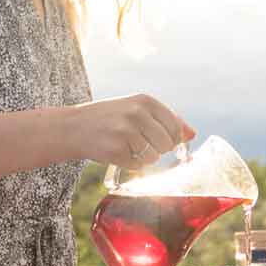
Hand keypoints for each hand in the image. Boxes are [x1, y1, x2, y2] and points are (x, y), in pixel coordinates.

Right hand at [70, 94, 196, 169]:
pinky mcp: (116, 150)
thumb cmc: (109, 118)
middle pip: (166, 144)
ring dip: (143, 157)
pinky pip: (138, 165)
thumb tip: (192, 134)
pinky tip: (118, 152)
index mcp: (145, 100)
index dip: (171, 139)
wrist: (73, 127)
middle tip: (138, 143)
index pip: (175, 127)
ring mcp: (126, 132)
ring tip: (126, 146)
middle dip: (156, 149)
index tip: (158, 140)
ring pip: (154, 157)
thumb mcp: (136, 110)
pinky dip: (131, 164)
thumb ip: (165, 120)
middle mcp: (137, 113)